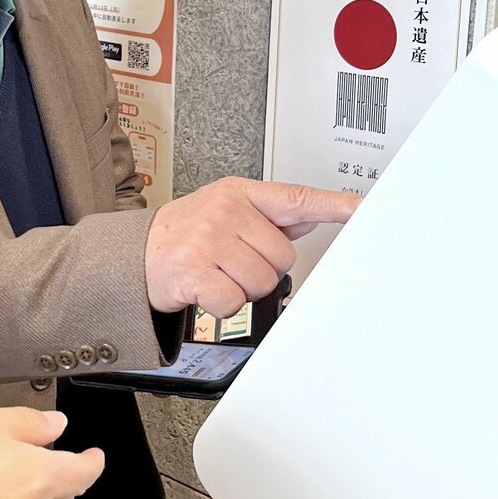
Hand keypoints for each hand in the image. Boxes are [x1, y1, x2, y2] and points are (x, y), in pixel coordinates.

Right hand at [145, 178, 359, 316]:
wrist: (134, 255)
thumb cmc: (184, 234)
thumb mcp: (221, 209)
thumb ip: (264, 215)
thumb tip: (309, 215)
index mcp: (238, 193)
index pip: (295, 198)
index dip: (332, 205)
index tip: (362, 209)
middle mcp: (225, 211)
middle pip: (282, 256)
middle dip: (260, 268)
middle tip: (230, 261)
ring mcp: (209, 239)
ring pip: (262, 282)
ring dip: (241, 288)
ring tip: (216, 274)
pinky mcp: (195, 270)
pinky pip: (235, 301)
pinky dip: (221, 305)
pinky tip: (204, 288)